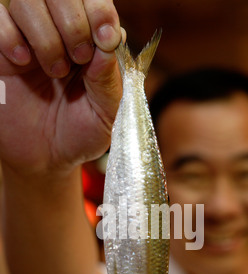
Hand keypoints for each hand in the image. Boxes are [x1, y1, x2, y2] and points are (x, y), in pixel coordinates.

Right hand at [0, 0, 122, 174]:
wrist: (46, 159)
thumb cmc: (80, 134)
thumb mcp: (106, 114)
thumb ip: (110, 78)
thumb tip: (112, 37)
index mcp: (91, 41)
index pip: (94, 0)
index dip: (99, 10)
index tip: (104, 37)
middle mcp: (59, 31)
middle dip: (73, 21)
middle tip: (77, 59)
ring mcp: (27, 38)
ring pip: (27, 0)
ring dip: (45, 34)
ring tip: (54, 70)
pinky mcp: (0, 51)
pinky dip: (10, 36)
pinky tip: (22, 62)